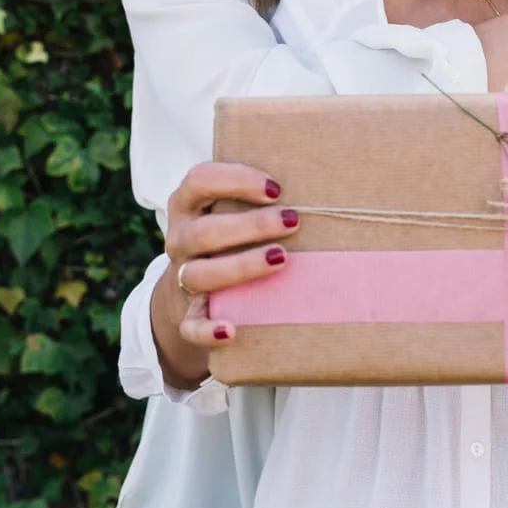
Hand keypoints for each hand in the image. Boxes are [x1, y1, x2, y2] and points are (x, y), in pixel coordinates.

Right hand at [151, 162, 297, 386]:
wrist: (195, 287)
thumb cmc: (230, 233)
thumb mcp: (230, 207)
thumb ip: (259, 194)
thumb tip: (326, 177)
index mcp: (187, 205)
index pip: (199, 181)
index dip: (235, 181)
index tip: (276, 188)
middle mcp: (180, 239)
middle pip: (205, 231)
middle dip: (251, 225)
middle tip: (293, 221)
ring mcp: (181, 277)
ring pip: (200, 274)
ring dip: (241, 266)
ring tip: (281, 259)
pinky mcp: (188, 314)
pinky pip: (191, 326)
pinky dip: (208, 330)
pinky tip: (231, 330)